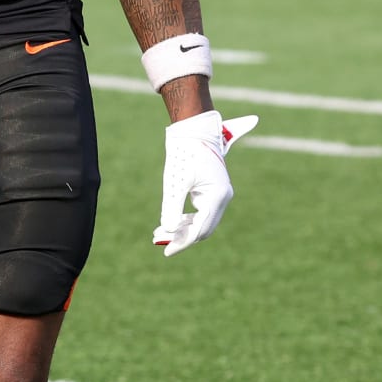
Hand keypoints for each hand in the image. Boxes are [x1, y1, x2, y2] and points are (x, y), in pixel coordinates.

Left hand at [153, 110, 258, 255]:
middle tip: (158, 242)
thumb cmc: (185, 153)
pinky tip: (170, 223)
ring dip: (182, 228)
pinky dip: (185, 218)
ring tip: (158, 234)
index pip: (201, 229)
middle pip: (202, 228)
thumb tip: (168, 230)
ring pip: (201, 221)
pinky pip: (200, 212)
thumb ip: (173, 206)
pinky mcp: (212, 191)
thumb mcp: (176, 181)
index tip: (166, 251)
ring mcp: (218, 195)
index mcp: (217, 196)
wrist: (194, 130)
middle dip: (181, 237)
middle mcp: (222, 198)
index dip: (183, 242)